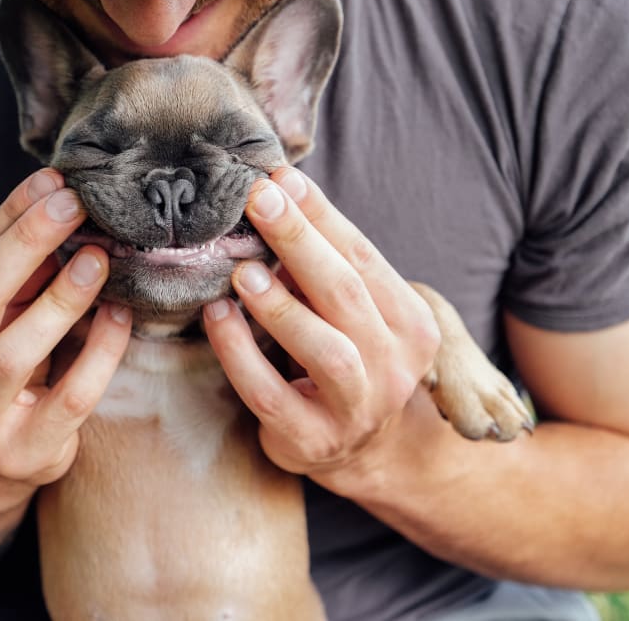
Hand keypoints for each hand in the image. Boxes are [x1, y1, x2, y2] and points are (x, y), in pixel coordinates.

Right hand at [0, 169, 131, 511]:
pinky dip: (98, 352)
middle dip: (27, 244)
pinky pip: (69, 396)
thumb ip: (11, 275)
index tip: (51, 183)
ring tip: (98, 258)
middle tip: (74, 205)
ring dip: (61, 299)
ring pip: (14, 350)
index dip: (6, 220)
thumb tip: (53, 201)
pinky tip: (119, 316)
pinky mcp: (23, 452)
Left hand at [202, 167, 439, 491]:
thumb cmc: (347, 360)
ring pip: (325, 350)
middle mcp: (394, 366)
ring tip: (241, 271)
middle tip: (258, 200)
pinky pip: (271, 395)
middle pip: (347, 293)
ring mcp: (358, 408)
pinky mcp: (312, 441)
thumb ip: (324, 266)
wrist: (360, 450)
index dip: (322, 217)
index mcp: (411, 323)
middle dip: (300, 242)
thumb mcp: (351, 313)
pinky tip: (217, 318)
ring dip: (280, 305)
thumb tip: (278, 194)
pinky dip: (241, 354)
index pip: (364, 258)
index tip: (282, 178)